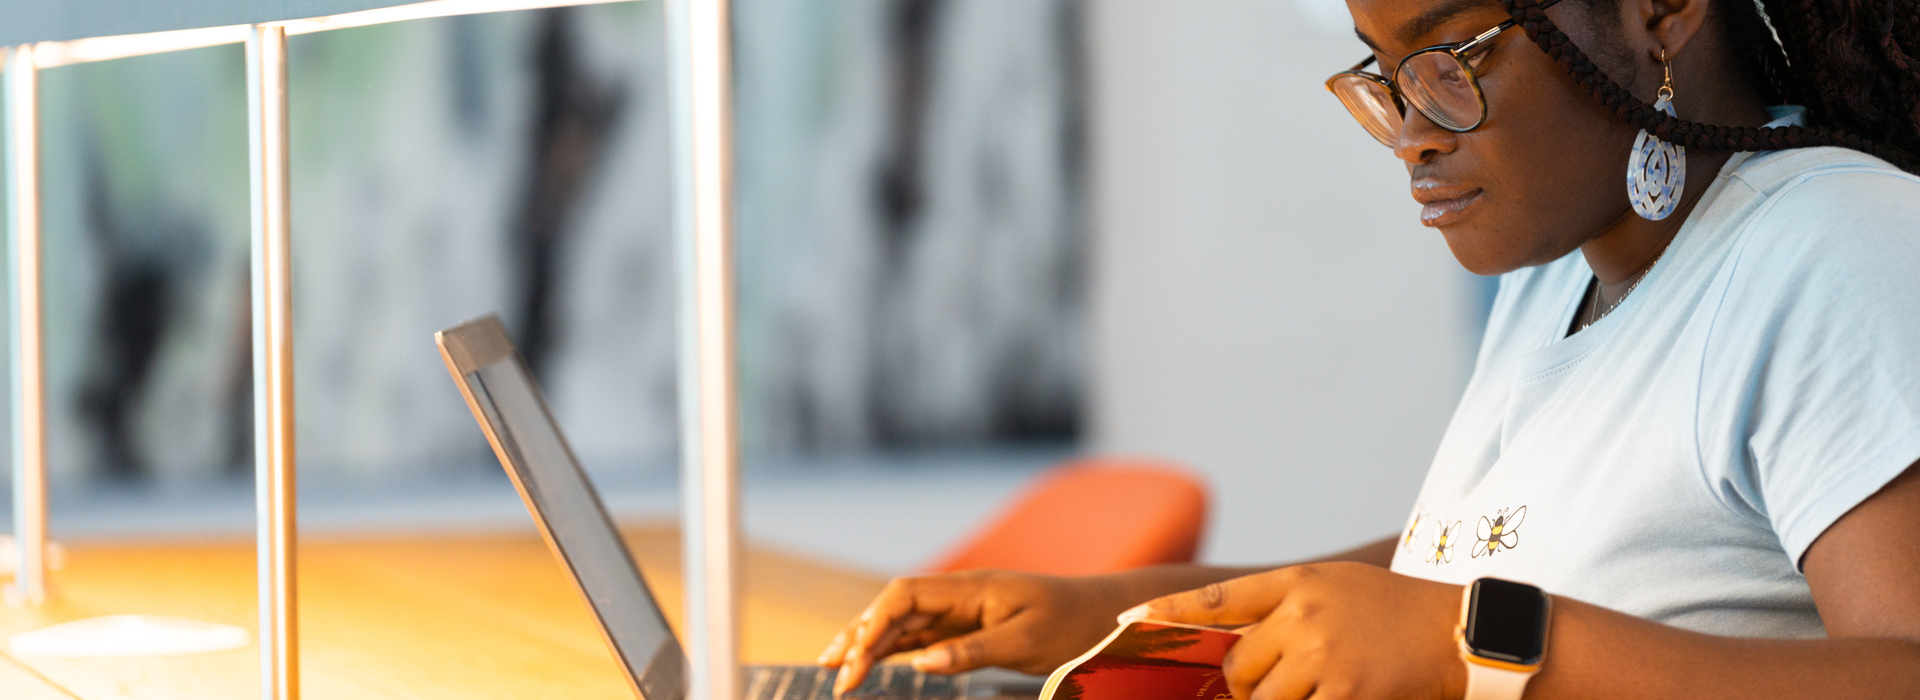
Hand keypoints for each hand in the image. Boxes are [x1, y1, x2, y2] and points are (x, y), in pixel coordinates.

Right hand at [817, 570, 1132, 694]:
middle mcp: (959, 594)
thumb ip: (970, 651)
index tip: (854, 660)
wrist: (1104, 615)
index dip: (873, 623)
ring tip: (834, 667)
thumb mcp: (1025, 643)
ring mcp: (961, 610)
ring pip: (903, 622)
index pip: (905, 594)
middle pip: (895, 608)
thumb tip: (920, 663)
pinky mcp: (967, 627)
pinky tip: (870, 662)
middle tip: (832, 673)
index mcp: (970, 588)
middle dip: (859, 636)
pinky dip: (892, 648)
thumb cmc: (1071, 625)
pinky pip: (921, 635)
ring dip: (868, 641)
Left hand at [1124, 562, 1465, 699]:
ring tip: (1312, 689)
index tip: (1131, 618)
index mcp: (1298, 583)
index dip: (1170, 611)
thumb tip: (1235, 646)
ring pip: (1264, 699)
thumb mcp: (1336, 588)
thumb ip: (1286, 608)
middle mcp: (1304, 616)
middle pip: (1238, 665)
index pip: (1219, 598)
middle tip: (1274, 685)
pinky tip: (1332, 695)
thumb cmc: (1394, 612)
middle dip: (1246, 685)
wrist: (1460, 633)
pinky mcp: (1347, 692)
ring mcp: (1324, 656)